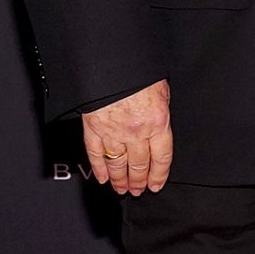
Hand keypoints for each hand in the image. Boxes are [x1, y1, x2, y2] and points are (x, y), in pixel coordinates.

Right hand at [82, 80, 171, 195]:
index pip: (161, 158)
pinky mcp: (93, 127)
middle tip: (138, 191)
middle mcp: (136, 132)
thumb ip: (160, 112)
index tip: (156, 185)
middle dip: (139, 181)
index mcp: (157, 123)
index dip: (158, 175)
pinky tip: (102, 178)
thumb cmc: (140, 72)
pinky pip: (96, 153)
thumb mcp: (162, 91)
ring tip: (122, 189)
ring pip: (117, 163)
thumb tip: (159, 125)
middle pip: (139, 165)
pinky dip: (99, 167)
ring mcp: (113, 131)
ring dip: (120, 179)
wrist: (113, 62)